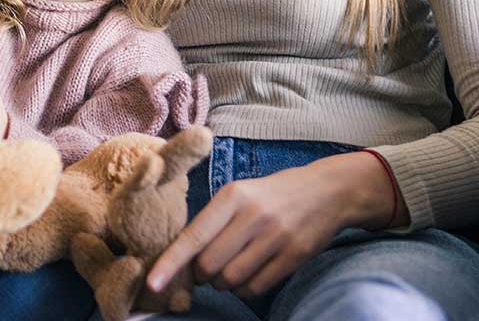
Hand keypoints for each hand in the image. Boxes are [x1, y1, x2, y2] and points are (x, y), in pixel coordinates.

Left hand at [146, 152, 403, 298]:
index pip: (194, 236)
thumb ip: (215, 220)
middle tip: (208, 267)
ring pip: (232, 280)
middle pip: (210, 266)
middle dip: (203, 274)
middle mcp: (252, 216)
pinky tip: (251, 272)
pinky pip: (256, 287)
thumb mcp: (241, 193)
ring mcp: (275, 237)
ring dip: (224, 282)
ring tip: (232, 266)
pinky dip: (246, 288)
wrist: (326, 190)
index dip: (171, 262)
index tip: (152, 282)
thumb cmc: (272, 193)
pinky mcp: (294, 256)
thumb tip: (185, 256)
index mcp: (233, 196)